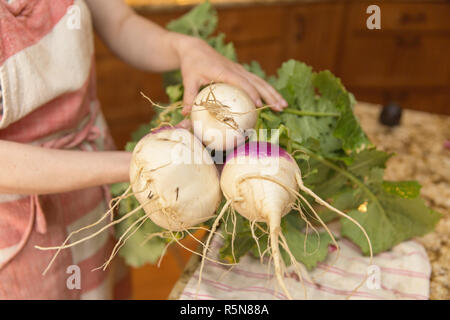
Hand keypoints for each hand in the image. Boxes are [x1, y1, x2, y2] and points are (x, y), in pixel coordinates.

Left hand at [171, 33, 287, 114]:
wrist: (195, 49)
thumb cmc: (191, 65)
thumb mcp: (188, 80)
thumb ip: (189, 97)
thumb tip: (186, 114)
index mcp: (224, 71)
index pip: (241, 82)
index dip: (251, 93)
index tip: (258, 105)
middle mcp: (236, 70)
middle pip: (257, 82)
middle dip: (269, 95)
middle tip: (280, 107)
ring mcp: (240, 70)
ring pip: (260, 82)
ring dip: (273, 93)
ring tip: (283, 106)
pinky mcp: (240, 72)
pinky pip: (257, 82)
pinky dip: (267, 91)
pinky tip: (274, 100)